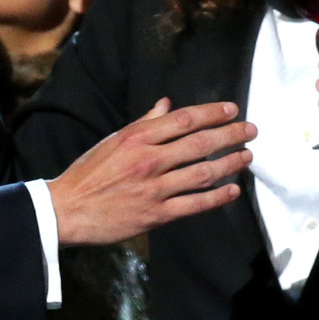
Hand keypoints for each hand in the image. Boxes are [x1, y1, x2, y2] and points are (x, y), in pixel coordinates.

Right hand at [48, 99, 253, 243]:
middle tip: (251, 130)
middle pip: (199, 143)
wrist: (67, 209)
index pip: (184, 120)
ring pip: (202, 173)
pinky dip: (216, 197)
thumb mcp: (113, 141)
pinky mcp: (155, 215)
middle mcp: (148, 160)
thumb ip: (144, 123)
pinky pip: (193, 204)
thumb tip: (167, 104)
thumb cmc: (89, 173)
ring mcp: (153, 189)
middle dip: (230, 135)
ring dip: (229, 164)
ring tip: (246, 157)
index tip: (232, 110)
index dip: (212, 113)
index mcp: (137, 138)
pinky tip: (233, 190)